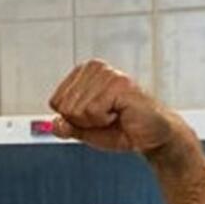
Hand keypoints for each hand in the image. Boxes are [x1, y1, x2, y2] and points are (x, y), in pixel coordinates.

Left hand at [49, 60, 188, 153]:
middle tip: (106, 118)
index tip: (94, 117)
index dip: (73, 119)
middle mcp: (94, 67)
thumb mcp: (84, 131)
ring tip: (114, 115)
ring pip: (78, 109)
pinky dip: (104, 120)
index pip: (55, 102)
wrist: (149, 136)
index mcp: (83, 72)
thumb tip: (54, 123)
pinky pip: (92, 111)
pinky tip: (120, 114)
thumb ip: (65, 127)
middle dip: (83, 121)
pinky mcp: (119, 83)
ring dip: (95, 122)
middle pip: (65, 106)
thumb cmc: (119, 128)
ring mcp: (107, 73)